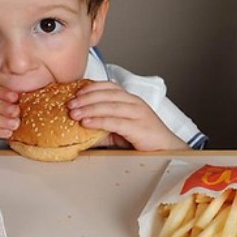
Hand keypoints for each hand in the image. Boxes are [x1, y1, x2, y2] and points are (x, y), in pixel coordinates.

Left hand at [68, 81, 186, 149]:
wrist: (166, 150)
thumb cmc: (144, 139)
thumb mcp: (119, 131)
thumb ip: (101, 128)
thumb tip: (78, 131)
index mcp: (131, 100)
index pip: (110, 86)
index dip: (92, 87)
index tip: (76, 92)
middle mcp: (135, 103)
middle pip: (108, 94)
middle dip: (86, 98)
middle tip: (70, 104)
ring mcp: (138, 114)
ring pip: (110, 106)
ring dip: (89, 108)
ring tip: (74, 113)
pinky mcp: (139, 127)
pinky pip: (116, 121)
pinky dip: (99, 121)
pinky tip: (87, 123)